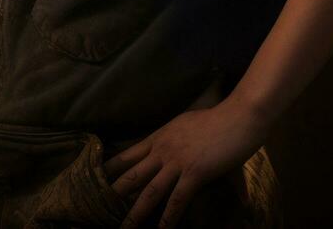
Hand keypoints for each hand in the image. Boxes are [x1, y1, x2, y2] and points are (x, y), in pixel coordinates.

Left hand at [101, 97, 269, 227]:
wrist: (237, 116)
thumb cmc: (219, 119)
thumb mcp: (194, 127)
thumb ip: (191, 147)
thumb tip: (191, 155)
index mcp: (159, 137)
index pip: (128, 154)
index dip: (111, 168)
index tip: (95, 177)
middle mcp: (162, 150)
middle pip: (132, 174)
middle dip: (116, 192)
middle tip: (100, 206)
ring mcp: (176, 162)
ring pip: (149, 191)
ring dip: (136, 212)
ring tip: (124, 228)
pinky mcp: (194, 173)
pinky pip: (177, 200)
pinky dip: (168, 218)